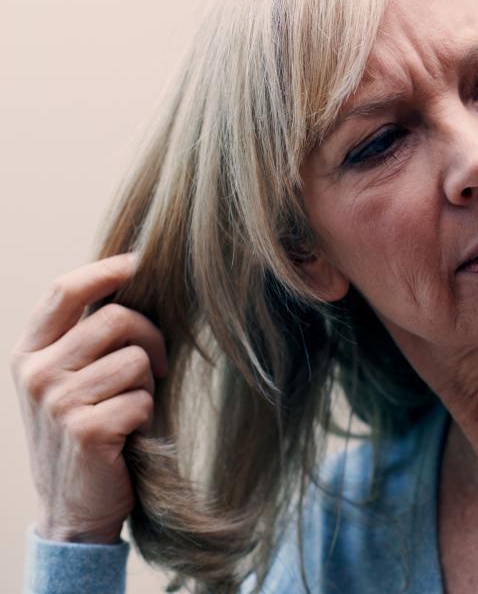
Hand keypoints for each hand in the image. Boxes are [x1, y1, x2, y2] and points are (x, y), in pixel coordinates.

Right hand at [8, 253, 167, 543]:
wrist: (72, 506)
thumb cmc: (84, 431)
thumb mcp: (68, 380)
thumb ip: (85, 337)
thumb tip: (133, 278)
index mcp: (29, 352)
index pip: (65, 290)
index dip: (106, 270)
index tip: (139, 263)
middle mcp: (36, 373)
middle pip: (115, 318)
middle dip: (150, 337)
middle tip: (155, 366)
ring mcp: (56, 402)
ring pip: (134, 359)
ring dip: (147, 383)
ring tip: (130, 407)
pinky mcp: (84, 430)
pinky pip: (141, 399)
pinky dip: (146, 414)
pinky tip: (128, 433)